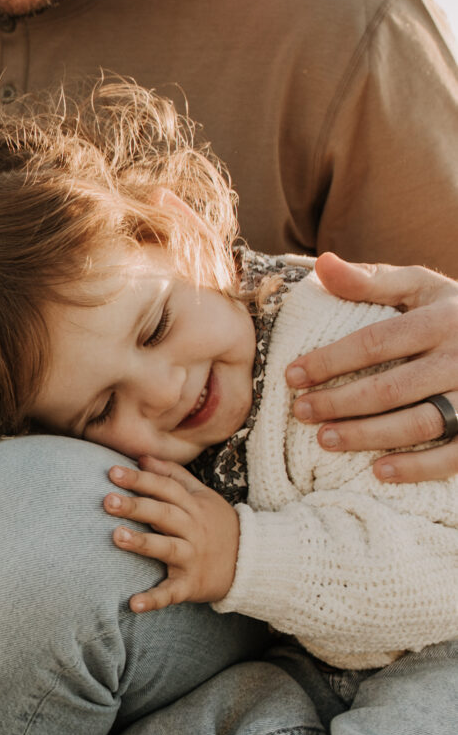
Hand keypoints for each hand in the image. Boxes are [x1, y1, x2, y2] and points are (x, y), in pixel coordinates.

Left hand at [104, 460, 239, 612]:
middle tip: (108, 500)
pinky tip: (133, 604)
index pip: (165, 488)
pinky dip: (153, 599)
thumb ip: (173, 475)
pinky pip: (171, 592)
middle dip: (136, 506)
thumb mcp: (202, 496)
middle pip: (163, 514)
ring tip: (117, 536)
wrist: (252, 563)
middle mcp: (192, 530)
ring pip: (166, 548)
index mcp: (193, 506)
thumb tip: (142, 457)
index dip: (141, 479)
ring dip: (142, 543)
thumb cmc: (217, 525)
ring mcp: (192, 557)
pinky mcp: (190, 585)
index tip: (112, 471)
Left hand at [287, 256, 457, 482]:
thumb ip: (372, 280)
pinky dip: (418, 467)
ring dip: (369, 436)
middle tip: (302, 411)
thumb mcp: (421, 286)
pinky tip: (379, 471)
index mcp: (442, 320)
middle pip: (393, 388)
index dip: (330, 361)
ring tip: (326, 439)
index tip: (292, 375)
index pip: (377, 343)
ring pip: (420, 423)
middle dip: (341, 402)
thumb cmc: (453, 311)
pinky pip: (455, 455)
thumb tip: (322, 263)